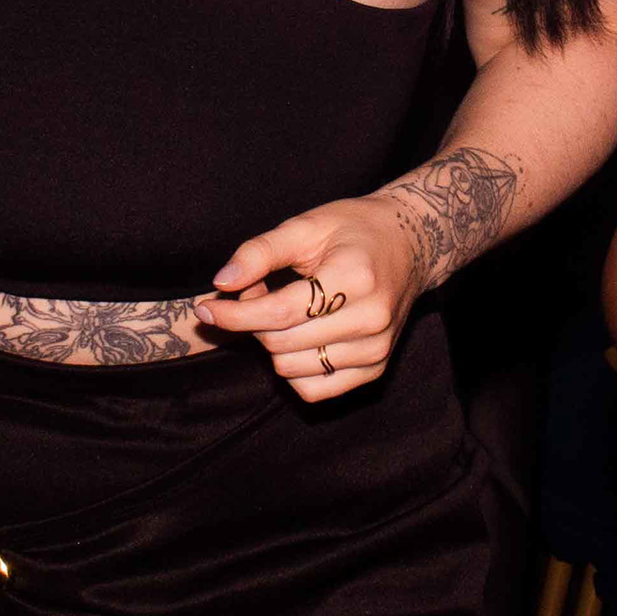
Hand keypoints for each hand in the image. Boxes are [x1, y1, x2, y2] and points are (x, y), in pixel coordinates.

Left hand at [199, 198, 424, 402]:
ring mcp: (377, 350)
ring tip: (281, 311)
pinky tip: (296, 338)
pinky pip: (314, 390)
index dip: (235, 314)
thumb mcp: (306, 226)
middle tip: (256, 291)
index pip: (280, 313)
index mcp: (355, 278)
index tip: (206, 307)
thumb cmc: (354, 230)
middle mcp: (371, 320)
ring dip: (271, 344)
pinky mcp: (375, 369)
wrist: (411, 245)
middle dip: (252, 321)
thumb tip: (221, 282)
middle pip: (281, 344)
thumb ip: (260, 252)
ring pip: (291, 370)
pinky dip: (292, 369)